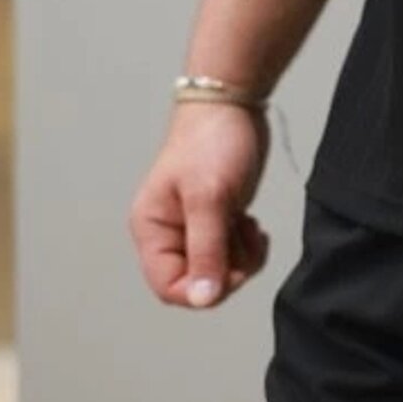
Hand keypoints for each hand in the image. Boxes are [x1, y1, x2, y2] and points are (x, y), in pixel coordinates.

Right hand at [127, 101, 271, 309]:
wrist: (234, 102)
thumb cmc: (212, 140)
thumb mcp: (209, 197)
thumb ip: (206, 250)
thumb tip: (204, 299)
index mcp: (152, 230)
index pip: (169, 287)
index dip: (201, 290)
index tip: (229, 271)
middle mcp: (168, 233)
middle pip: (197, 283)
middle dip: (227, 270)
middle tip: (243, 239)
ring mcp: (194, 227)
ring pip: (218, 270)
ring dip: (240, 257)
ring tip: (248, 225)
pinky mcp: (217, 219)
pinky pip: (231, 253)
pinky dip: (246, 245)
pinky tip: (250, 221)